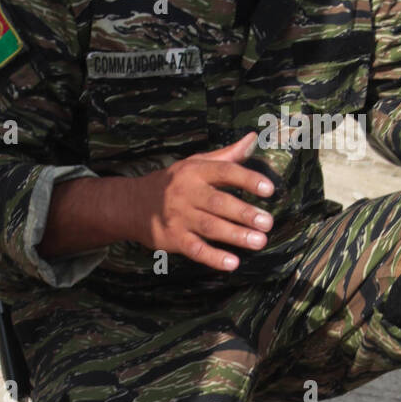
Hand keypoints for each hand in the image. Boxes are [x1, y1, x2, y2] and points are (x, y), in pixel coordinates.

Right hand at [127, 132, 274, 271]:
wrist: (131, 204)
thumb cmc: (174, 182)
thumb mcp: (196, 163)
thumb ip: (227, 155)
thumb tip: (253, 138)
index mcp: (196, 172)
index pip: (224, 172)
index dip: (247, 180)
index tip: (269, 189)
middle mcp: (187, 193)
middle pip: (219, 203)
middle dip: (244, 213)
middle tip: (268, 222)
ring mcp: (178, 217)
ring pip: (210, 227)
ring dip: (236, 235)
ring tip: (260, 241)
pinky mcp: (172, 239)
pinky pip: (195, 249)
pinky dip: (213, 257)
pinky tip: (232, 263)